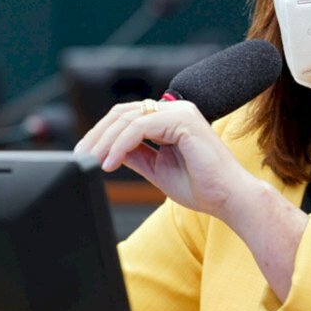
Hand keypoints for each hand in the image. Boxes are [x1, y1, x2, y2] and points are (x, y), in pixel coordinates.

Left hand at [73, 99, 256, 217]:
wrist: (230, 199)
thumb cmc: (203, 188)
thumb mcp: (158, 169)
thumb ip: (136, 155)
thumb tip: (108, 151)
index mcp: (172, 120)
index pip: (128, 117)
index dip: (102, 133)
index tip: (84, 153)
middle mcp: (176, 110)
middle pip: (123, 113)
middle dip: (97, 134)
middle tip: (80, 155)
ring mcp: (180, 112)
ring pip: (128, 118)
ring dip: (105, 141)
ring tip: (93, 161)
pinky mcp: (183, 121)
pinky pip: (139, 128)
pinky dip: (120, 145)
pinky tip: (110, 163)